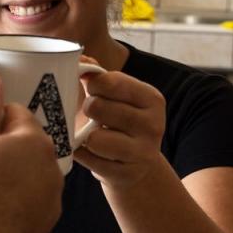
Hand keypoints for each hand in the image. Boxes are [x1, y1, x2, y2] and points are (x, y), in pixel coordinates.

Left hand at [73, 69, 165, 188]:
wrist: (136, 165)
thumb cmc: (117, 122)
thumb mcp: (116, 96)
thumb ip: (98, 74)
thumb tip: (79, 58)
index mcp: (152, 99)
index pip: (109, 82)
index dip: (92, 84)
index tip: (92, 89)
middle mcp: (153, 125)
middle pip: (98, 107)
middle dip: (87, 110)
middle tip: (92, 115)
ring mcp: (143, 152)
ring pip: (94, 138)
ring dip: (85, 137)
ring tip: (92, 135)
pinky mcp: (127, 174)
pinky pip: (89, 160)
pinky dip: (83, 155)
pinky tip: (91, 153)